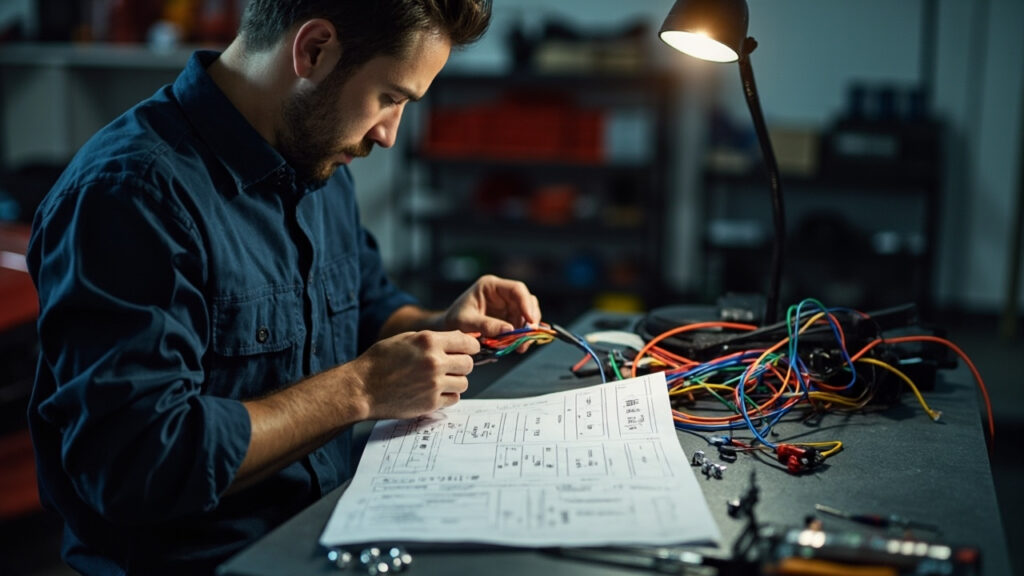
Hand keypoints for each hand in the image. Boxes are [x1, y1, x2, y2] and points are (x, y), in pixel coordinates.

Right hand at [350, 330, 479, 419]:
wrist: (362, 388)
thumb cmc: (379, 362)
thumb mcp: (405, 339)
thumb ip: (432, 339)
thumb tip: (458, 340)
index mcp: (429, 342)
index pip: (467, 342)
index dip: (470, 346)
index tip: (469, 349)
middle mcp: (434, 362)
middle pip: (468, 363)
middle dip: (462, 364)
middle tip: (451, 366)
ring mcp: (434, 384)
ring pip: (464, 382)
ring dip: (455, 381)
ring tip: (440, 380)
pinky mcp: (431, 403)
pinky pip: (454, 398)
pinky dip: (448, 395)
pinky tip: (435, 391)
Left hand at [442, 274, 541, 337]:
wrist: (447, 330)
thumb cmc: (452, 321)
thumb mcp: (466, 322)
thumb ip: (485, 325)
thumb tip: (509, 330)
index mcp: (491, 286)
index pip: (517, 289)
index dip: (527, 304)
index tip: (531, 321)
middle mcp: (502, 293)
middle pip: (526, 301)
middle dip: (530, 320)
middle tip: (528, 337)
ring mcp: (506, 306)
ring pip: (526, 314)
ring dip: (526, 331)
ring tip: (520, 347)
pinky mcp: (508, 318)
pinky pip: (521, 325)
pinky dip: (521, 336)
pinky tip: (518, 346)